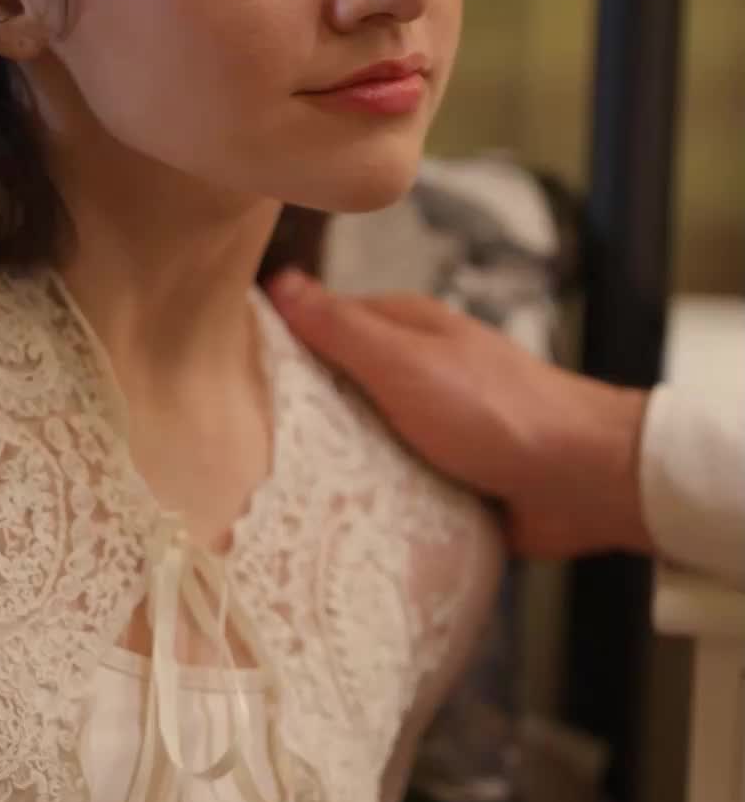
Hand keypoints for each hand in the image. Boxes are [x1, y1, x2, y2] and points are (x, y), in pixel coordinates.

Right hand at [266, 273, 649, 560]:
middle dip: (292, 412)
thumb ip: (343, 327)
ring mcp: (427, 427)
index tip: (220, 370)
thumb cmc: (498, 413)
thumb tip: (280, 281)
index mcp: (405, 330)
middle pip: (332, 387)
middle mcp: (413, 374)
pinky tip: (327, 519)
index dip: (273, 343)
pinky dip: (362, 497)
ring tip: (267, 489)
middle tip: (233, 441)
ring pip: (355, 440)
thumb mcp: (407, 363)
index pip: (320, 324)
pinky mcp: (440, 478)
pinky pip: (385, 484)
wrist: (581, 483)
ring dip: (326, 462)